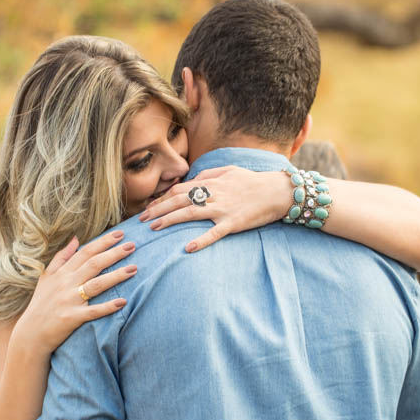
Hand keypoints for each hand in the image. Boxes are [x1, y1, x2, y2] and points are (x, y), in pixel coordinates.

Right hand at [14, 231, 136, 354]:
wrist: (31, 334)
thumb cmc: (41, 304)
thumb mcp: (46, 277)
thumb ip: (61, 258)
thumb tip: (76, 239)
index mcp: (62, 273)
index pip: (85, 252)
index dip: (103, 242)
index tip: (120, 234)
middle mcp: (66, 284)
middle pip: (94, 264)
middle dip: (114, 253)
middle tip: (133, 245)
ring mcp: (69, 301)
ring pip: (96, 284)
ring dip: (116, 276)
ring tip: (134, 268)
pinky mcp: (72, 318)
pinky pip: (93, 311)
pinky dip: (107, 307)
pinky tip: (123, 302)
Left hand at [138, 166, 294, 251]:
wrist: (278, 191)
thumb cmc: (253, 181)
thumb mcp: (229, 171)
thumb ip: (208, 175)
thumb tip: (190, 181)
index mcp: (211, 182)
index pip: (179, 189)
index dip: (162, 199)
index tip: (149, 208)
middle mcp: (213, 194)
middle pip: (179, 200)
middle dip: (158, 209)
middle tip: (142, 220)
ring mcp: (223, 208)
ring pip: (191, 213)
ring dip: (170, 220)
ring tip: (154, 229)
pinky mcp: (233, 222)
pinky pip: (215, 232)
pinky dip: (201, 240)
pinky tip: (188, 248)